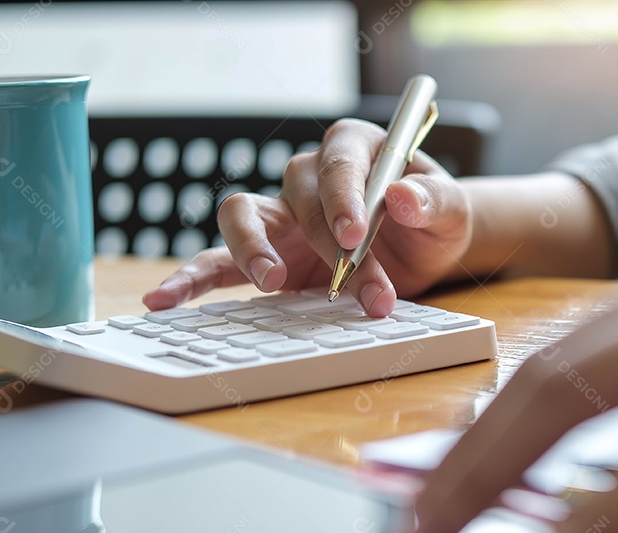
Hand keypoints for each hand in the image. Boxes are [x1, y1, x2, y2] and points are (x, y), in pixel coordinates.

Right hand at [143, 119, 471, 316]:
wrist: (430, 249)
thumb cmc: (437, 218)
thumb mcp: (453, 209)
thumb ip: (432, 199)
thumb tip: (400, 195)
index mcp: (355, 147)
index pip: (338, 162)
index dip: (343, 197)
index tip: (354, 235)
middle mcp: (312, 176)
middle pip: (299, 197)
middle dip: (326, 245)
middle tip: (357, 284)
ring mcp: (285, 215)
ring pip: (244, 216)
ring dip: (251, 249)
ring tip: (270, 282)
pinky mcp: (269, 254)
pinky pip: (221, 261)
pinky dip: (193, 278)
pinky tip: (164, 299)